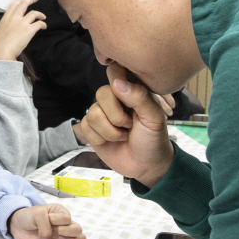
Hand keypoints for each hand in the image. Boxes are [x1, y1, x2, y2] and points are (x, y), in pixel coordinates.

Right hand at [0, 0, 46, 61]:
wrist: (3, 51)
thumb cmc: (0, 44)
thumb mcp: (0, 29)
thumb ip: (7, 24)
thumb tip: (12, 25)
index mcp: (6, 18)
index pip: (14, 5)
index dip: (20, 2)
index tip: (23, 1)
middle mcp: (14, 18)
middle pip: (24, 4)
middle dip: (31, 0)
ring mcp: (22, 23)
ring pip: (34, 13)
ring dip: (40, 14)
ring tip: (43, 17)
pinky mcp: (29, 30)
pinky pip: (39, 23)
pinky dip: (43, 24)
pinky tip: (44, 26)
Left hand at [8, 204, 85, 238]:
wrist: (18, 228)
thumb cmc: (28, 217)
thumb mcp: (36, 214)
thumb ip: (45, 224)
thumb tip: (49, 238)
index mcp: (60, 212)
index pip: (67, 218)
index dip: (58, 220)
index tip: (48, 219)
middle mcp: (64, 224)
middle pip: (78, 229)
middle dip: (68, 231)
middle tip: (57, 232)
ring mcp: (63, 236)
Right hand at [76, 63, 174, 187]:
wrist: (146, 166)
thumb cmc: (153, 139)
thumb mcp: (154, 118)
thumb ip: (139, 97)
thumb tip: (117, 83)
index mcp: (131, 90)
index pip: (115, 72)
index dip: (118, 84)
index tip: (128, 102)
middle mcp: (115, 99)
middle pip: (101, 93)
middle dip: (116, 116)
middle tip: (129, 125)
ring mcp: (102, 113)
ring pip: (92, 112)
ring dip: (110, 131)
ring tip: (123, 135)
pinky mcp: (92, 128)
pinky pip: (85, 126)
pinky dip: (101, 138)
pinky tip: (112, 141)